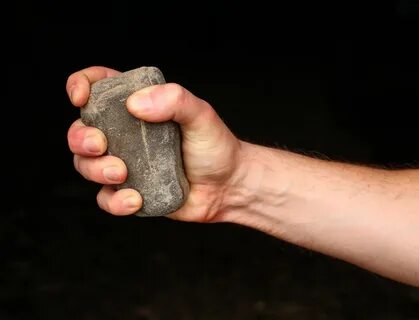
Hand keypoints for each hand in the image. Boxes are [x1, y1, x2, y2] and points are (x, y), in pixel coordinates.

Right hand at [66, 66, 243, 221]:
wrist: (229, 187)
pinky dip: (114, 201)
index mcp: (138, 107)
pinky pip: (106, 199)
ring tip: (122, 173)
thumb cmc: (216, 147)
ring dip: (95, 169)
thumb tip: (137, 104)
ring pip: (86, 165)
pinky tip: (136, 199)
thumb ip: (175, 100)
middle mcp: (126, 135)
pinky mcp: (131, 192)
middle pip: (80, 130)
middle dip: (80, 137)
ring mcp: (126, 164)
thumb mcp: (201, 115)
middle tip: (101, 144)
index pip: (98, 87)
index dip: (81, 86)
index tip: (80, 97)